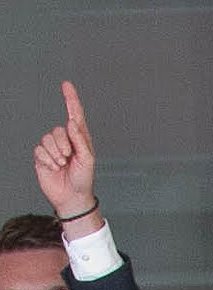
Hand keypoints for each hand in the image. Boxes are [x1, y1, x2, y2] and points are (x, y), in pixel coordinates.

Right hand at [34, 82, 97, 223]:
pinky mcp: (42, 155)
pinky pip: (40, 150)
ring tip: (62, 165)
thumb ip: (80, 140)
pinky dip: (48, 160)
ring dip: (56, 154)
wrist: (72, 197)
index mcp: (79, 139)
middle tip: (69, 159)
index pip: (74, 115)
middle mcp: (65, 140)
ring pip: (48, 139)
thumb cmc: (84, 180)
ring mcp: (52, 147)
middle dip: (64, 146)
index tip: (66, 85)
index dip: (70, 99)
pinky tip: (54, 168)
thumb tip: (72, 123)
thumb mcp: (87, 160)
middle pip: (58, 130)